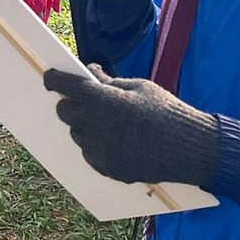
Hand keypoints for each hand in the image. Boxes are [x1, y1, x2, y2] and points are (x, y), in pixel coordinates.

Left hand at [45, 66, 219, 186]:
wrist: (189, 148)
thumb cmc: (165, 111)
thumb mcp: (139, 87)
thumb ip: (110, 82)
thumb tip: (91, 71)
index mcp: (101, 99)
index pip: (65, 86)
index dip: (54, 80)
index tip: (50, 78)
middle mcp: (94, 125)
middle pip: (65, 112)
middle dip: (71, 104)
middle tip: (86, 102)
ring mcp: (100, 150)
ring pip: (78, 135)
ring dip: (85, 127)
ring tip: (108, 124)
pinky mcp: (108, 168)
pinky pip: (90, 154)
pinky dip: (96, 147)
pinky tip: (116, 142)